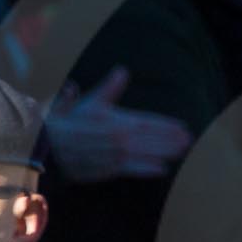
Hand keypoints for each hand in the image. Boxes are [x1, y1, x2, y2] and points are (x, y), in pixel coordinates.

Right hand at [44, 67, 193, 182]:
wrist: (51, 145)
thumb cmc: (70, 122)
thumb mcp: (91, 102)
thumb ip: (110, 88)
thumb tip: (123, 71)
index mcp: (115, 118)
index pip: (147, 122)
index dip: (167, 125)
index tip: (183, 126)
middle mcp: (117, 136)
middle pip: (151, 138)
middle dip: (172, 139)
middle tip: (190, 139)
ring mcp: (114, 154)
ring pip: (146, 153)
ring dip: (166, 152)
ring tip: (183, 151)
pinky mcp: (108, 169)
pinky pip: (132, 170)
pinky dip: (148, 169)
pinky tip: (163, 169)